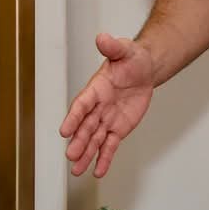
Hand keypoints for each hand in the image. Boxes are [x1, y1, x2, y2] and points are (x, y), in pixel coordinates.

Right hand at [60, 33, 159, 176]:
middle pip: (86, 126)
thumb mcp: (124, 50)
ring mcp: (106, 119)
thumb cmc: (131, 59)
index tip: (64, 130)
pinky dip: (104, 158)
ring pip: (94, 140)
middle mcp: (97, 107)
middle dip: (79, 141)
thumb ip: (113, 47)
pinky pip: (109, 145)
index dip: (73, 117)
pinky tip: (97, 172)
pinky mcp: (117, 129)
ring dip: (86, 155)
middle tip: (71, 156)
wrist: (144, 70)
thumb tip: (102, 38)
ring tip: (77, 171)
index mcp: (95, 89)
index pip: (82, 105)